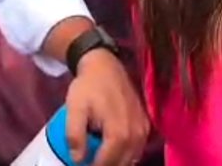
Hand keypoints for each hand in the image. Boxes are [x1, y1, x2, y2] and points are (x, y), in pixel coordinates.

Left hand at [64, 49, 149, 165]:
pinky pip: (138, 148)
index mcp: (118, 133)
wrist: (105, 66)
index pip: (107, 163)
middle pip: (122, 164)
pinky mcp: (146, 124)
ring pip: (132, 158)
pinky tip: (112, 152)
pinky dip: (126, 155)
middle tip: (91, 162)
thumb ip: (74, 135)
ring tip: (99, 158)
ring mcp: (143, 130)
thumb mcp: (74, 108)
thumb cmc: (88, 87)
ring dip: (117, 162)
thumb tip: (77, 159)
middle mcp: (136, 134)